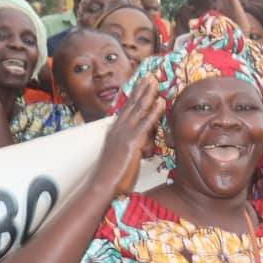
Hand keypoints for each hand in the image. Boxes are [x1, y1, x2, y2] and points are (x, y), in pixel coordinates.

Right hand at [100, 76, 163, 193]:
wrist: (102, 186)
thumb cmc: (111, 176)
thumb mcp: (121, 156)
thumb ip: (131, 146)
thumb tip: (142, 143)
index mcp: (115, 132)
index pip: (126, 109)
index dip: (134, 95)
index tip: (141, 84)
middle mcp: (118, 129)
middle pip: (132, 105)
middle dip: (141, 89)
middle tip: (149, 76)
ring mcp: (124, 134)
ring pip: (138, 110)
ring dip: (147, 94)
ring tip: (155, 81)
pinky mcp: (131, 142)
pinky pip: (145, 124)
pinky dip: (153, 112)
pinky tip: (160, 102)